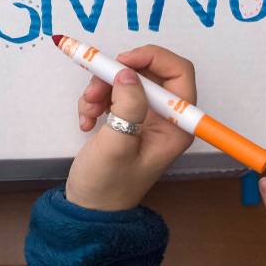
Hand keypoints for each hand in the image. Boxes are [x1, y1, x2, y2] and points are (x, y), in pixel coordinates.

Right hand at [66, 45, 195, 210]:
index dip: (153, 58)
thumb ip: (128, 106)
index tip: (122, 61)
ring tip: (88, 111)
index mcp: (176, 125)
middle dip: (117, 75)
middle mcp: (166, 117)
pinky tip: (87, 121)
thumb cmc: (108, 186)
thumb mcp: (117, 145)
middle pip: (148, 72)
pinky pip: (112, 91)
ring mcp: (146, 116)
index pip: (179, 73)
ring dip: (102, 88)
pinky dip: (95, 99)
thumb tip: (129, 73)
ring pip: (126, 79)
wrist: (89, 207)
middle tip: (95, 88)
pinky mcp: (127, 117)